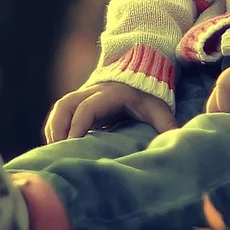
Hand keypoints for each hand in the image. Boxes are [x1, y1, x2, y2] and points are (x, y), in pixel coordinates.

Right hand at [44, 81, 176, 143]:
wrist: (140, 77)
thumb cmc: (147, 95)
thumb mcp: (158, 108)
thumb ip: (166, 124)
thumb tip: (175, 142)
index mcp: (108, 94)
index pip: (87, 108)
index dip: (78, 127)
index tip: (73, 146)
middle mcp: (91, 93)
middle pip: (65, 105)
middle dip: (58, 128)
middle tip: (58, 152)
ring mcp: (83, 97)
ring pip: (59, 109)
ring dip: (54, 129)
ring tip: (54, 152)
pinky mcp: (79, 104)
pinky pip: (61, 115)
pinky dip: (56, 129)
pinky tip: (57, 147)